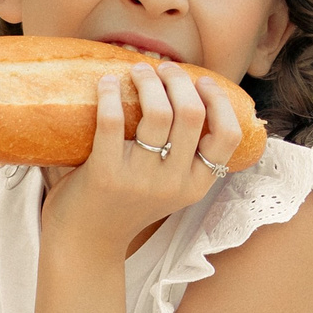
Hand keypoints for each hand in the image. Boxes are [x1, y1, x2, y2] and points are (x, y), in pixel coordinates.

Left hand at [41, 61, 245, 250]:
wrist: (85, 244)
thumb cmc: (123, 205)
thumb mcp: (165, 186)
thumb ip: (178, 154)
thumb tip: (182, 93)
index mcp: (196, 185)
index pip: (227, 136)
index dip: (218, 101)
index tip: (202, 81)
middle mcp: (174, 183)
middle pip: (191, 113)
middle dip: (178, 80)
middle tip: (162, 69)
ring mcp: (141, 180)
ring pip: (159, 112)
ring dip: (149, 81)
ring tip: (137, 71)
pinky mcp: (106, 174)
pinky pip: (113, 121)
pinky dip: (110, 94)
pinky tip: (107, 83)